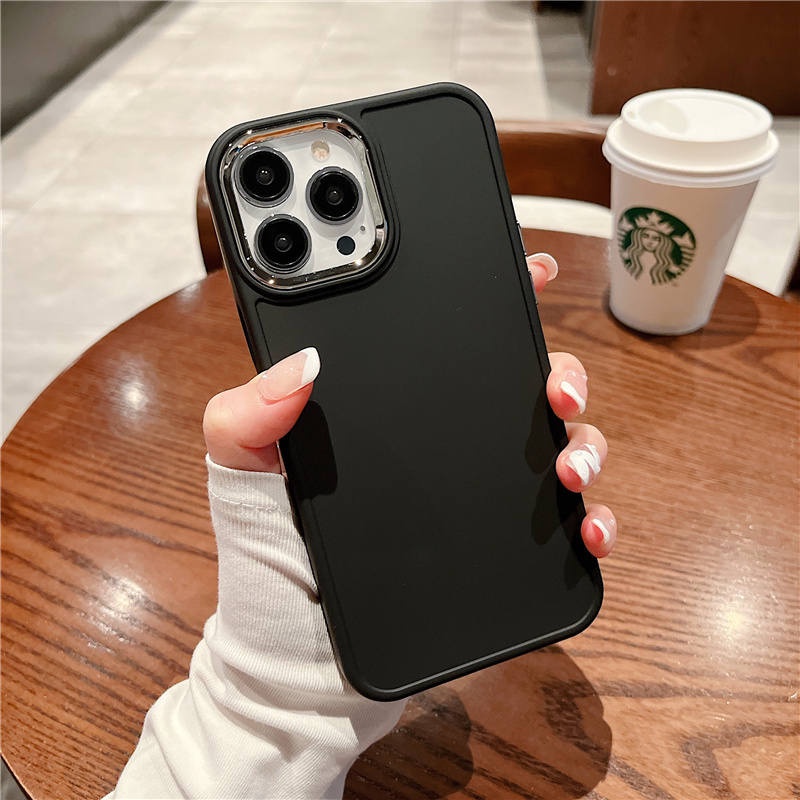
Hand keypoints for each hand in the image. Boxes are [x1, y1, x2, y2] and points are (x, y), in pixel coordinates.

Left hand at [204, 252, 616, 556]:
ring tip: (570, 467)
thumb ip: (249, 415)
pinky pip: (562, 525)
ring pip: (558, 445)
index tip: (529, 271)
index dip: (494, 298)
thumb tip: (305, 360)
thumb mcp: (242, 474)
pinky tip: (587, 526)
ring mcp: (475, 495)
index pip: (446, 341)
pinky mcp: (499, 548)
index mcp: (389, 411)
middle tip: (556, 391)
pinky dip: (591, 518)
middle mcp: (440, 444)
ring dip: (586, 443)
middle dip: (559, 373)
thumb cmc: (268, 562)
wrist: (301, 659)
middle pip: (522, 384)